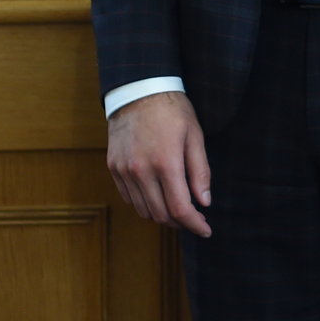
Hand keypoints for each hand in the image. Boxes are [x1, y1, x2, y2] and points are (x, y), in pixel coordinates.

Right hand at [107, 91, 212, 237]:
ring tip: (177, 208)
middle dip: (180, 222)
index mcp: (166, 162)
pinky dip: (144, 204)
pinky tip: (157, 196)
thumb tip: (204, 202)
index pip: (180, 208)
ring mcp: (124, 171)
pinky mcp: (114, 168)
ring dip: (161, 215)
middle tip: (194, 218)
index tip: (206, 230)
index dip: (195, 225)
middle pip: (160, 214)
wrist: (138, 90)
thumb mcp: (194, 136)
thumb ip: (200, 171)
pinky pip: (129, 198)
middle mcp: (141, 171)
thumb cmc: (173, 110)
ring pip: (143, 210)